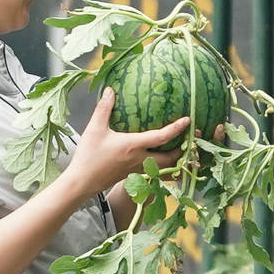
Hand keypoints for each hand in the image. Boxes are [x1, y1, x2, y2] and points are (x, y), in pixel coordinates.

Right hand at [62, 88, 190, 201]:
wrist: (81, 183)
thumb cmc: (88, 156)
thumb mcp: (94, 129)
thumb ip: (104, 109)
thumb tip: (111, 90)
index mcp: (134, 146)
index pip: (162, 137)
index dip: (177, 128)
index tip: (188, 120)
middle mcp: (141, 160)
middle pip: (172, 158)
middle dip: (184, 149)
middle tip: (192, 138)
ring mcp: (139, 170)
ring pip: (166, 168)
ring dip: (177, 159)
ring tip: (183, 148)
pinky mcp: (135, 176)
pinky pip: (157, 172)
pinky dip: (166, 166)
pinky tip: (164, 158)